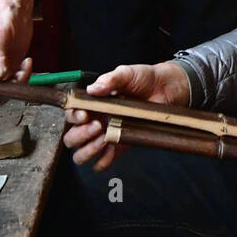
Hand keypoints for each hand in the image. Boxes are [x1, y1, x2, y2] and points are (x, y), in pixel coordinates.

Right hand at [62, 62, 190, 171]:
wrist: (165, 89)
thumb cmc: (144, 78)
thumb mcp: (126, 73)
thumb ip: (110, 79)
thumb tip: (93, 89)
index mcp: (92, 103)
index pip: (70, 115)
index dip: (73, 118)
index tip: (84, 115)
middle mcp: (94, 120)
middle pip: (71, 138)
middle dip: (80, 135)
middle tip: (98, 125)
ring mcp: (105, 135)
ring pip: (81, 154)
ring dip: (88, 150)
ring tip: (104, 138)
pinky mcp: (119, 146)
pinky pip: (102, 162)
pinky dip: (103, 161)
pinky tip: (111, 149)